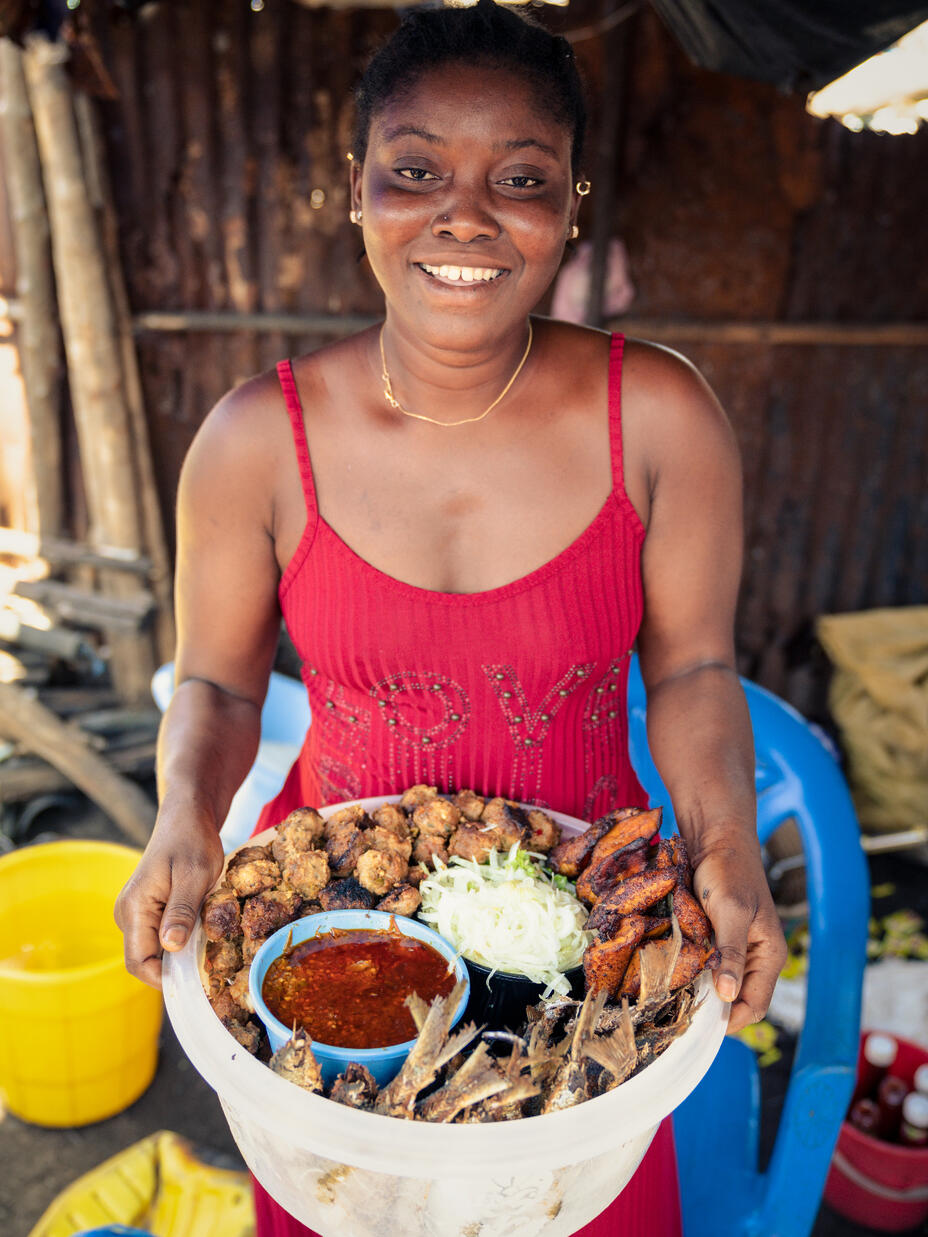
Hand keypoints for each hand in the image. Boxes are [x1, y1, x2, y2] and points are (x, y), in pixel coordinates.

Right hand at [114, 800, 224, 988]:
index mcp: (134, 908)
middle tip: (208, 965)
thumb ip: (182, 912)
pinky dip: (177, 940)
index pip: (139, 962)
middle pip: (144, 960)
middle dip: (173, 969)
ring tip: (206, 945)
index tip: (196, 981)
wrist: (187, 816)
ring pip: (152, 950)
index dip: (165, 979)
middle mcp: (127, 913)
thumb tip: (170, 948)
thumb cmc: (193, 840)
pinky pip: (157, 936)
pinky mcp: (146, 908)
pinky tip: (199, 932)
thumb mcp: (195, 875)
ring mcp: (135, 911)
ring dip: (177, 955)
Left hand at [691, 832, 786, 1034]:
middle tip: (681, 1017)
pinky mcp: (719, 938)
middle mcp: (756, 957)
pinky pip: (710, 966)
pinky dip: (695, 974)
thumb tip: (729, 997)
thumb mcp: (730, 911)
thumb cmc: (728, 871)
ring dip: (702, 993)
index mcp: (769, 955)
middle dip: (714, 1010)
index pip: (755, 1005)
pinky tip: (675, 976)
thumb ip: (731, 952)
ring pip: (722, 984)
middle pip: (738, 999)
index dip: (731, 1021)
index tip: (699, 1028)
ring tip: (675, 1000)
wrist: (716, 839)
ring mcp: (737, 948)